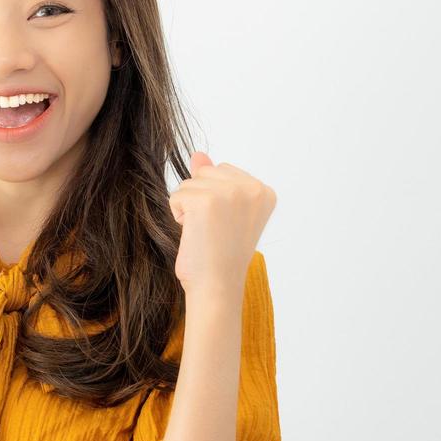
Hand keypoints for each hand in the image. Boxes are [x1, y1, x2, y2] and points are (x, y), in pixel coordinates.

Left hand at [168, 150, 276, 292]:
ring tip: (204, 233)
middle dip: (200, 199)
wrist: (216, 286)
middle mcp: (251, 189)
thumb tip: (198, 154)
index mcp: (264, 192)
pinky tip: (194, 234)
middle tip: (213, 231)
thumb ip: (214, 180)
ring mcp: (229, 193)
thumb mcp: (223, 213)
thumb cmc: (220, 256)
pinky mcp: (204, 201)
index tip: (226, 226)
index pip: (223, 172)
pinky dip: (178, 215)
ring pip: (189, 183)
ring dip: (188, 209)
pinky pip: (176, 195)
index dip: (215, 199)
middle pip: (205, 172)